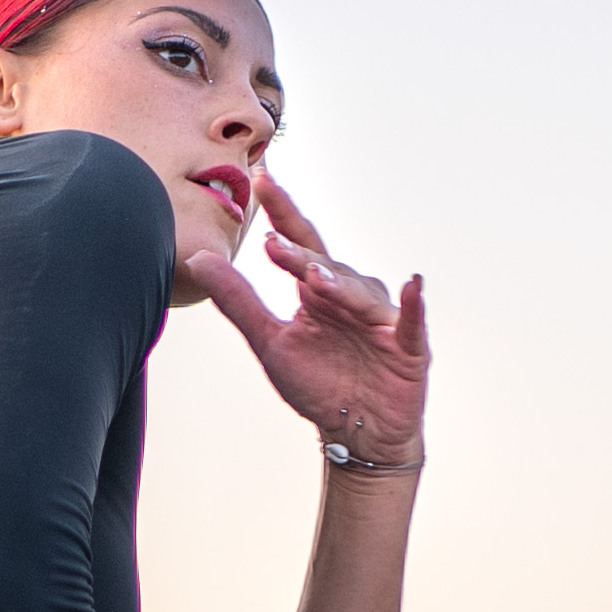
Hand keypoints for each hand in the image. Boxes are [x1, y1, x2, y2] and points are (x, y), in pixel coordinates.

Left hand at [189, 168, 429, 472]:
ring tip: (316, 280)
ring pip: (360, 293)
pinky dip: (412, 303)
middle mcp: (349, 294)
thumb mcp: (270, 341)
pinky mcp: (407, 345)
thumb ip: (238, 300)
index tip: (261, 179)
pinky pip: (410, 320)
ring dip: (340, 285)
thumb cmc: (318, 384)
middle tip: (275, 241)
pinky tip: (412, 285)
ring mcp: (380, 318)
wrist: (357, 432)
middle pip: (326, 265)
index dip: (282, 211)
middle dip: (302, 254)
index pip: (299, 241)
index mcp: (317, 289)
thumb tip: (198, 258)